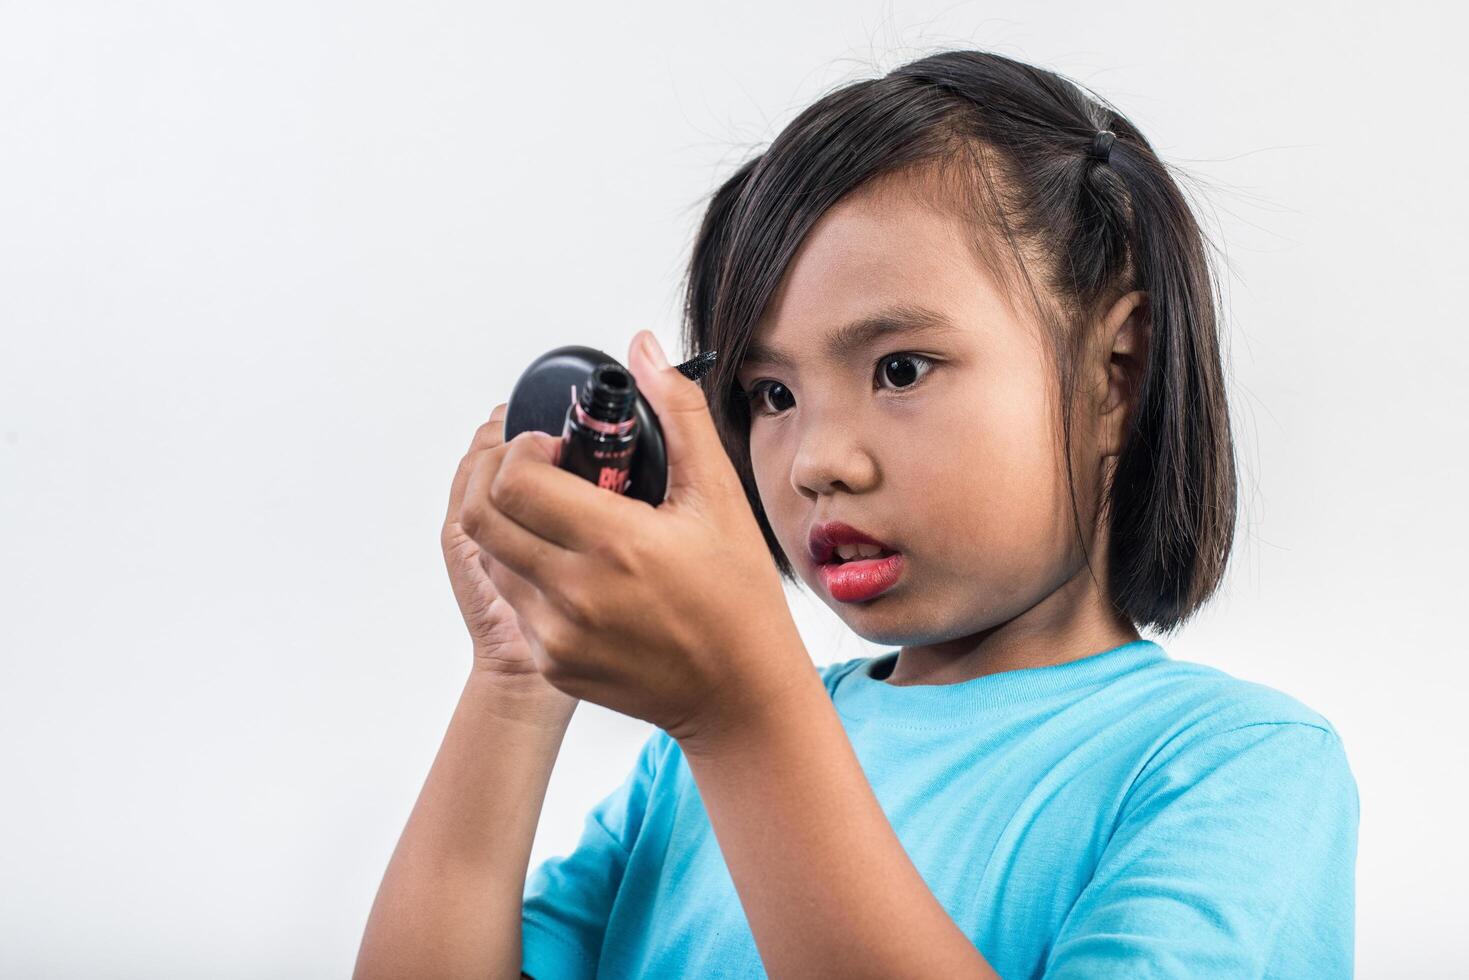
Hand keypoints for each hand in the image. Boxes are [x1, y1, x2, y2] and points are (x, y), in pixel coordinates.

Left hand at [457, 331, 808, 747]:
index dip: (523, 449)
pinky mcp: (551, 661)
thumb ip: (678, 413)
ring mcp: (556, 634)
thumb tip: (643, 350)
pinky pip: (512, 599)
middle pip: (479, 516)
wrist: (740, 695)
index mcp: (615, 545)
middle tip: (537, 469)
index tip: (556, 447)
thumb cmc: (737, 597)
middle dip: (496, 478)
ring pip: (490, 556)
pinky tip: (573, 564)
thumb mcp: (720, 496)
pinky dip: (527, 569)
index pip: (513, 480)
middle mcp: (575, 593)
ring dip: (509, 524)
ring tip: (556, 515)